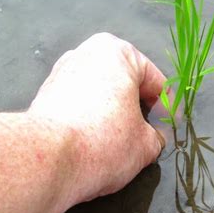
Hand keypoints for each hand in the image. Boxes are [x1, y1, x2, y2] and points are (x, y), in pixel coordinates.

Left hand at [28, 33, 165, 206]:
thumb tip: (152, 139)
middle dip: (138, 107)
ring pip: (99, 94)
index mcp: (116, 52)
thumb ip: (155, 136)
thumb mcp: (145, 145)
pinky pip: (78, 106)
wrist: (46, 160)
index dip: (168, 107)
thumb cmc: (103, 142)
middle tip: (148, 134)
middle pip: (124, 83)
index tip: (170, 127)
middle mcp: (85, 54)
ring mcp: (60, 74)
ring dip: (113, 115)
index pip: (154, 80)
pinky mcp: (43, 96)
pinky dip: (90, 121)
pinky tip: (95, 144)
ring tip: (122, 143)